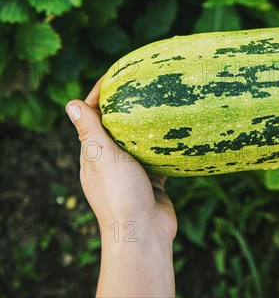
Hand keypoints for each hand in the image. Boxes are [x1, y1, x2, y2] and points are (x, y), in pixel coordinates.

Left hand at [65, 77, 176, 243]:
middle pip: (116, 127)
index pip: (93, 117)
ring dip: (147, 125)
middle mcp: (110, 162)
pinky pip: (159, 157)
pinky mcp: (152, 181)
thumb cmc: (120, 194)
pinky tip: (177, 134)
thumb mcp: (103, 157)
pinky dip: (165, 146)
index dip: (101, 95)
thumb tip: (71, 104)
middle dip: (126, 106)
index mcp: (92, 155)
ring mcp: (132, 172)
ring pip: (139, 142)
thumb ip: (90, 132)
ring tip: (163, 103)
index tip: (116, 75)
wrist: (144, 232)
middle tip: (144, 84)